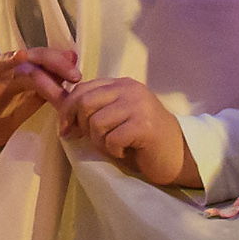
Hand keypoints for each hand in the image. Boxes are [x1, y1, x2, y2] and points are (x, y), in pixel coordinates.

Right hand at [0, 42, 80, 154]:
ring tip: (20, 56)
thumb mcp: (35, 98)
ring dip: (10, 60)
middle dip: (51, 63)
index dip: (62, 65)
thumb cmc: (12, 109)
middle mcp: (8, 67)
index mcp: (25, 68)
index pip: (45, 60)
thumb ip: (51, 84)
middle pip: (30, 59)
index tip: (78, 76)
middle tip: (72, 75)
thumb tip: (75, 69)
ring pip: (2, 64)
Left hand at [62, 74, 196, 189]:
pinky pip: (112, 139)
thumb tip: (60, 112)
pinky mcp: (144, 126)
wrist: (178, 155)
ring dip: (99, 142)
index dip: (67, 109)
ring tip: (114, 147)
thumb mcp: (116, 119)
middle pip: (84, 102)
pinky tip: (125, 151)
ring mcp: (139, 106)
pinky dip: (113, 150)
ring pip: (96, 122)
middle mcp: (130, 89)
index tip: (66, 130)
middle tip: (93, 141)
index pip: (82, 88)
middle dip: (81, 126)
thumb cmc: (142, 141)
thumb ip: (94, 110)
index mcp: (122, 84)